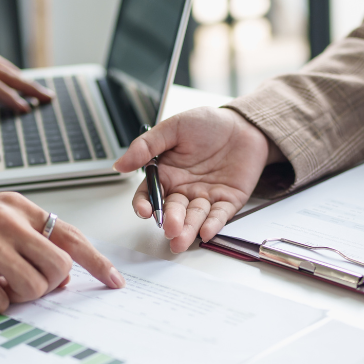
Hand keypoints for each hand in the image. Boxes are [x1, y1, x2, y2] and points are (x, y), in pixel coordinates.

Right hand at [0, 193, 123, 312]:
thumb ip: (30, 239)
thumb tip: (64, 274)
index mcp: (18, 208)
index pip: (71, 236)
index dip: (97, 262)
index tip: (114, 280)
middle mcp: (6, 221)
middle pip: (59, 268)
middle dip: (47, 286)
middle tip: (21, 285)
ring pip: (34, 287)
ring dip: (16, 296)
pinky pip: (0, 302)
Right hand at [112, 107, 281, 251]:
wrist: (244, 123)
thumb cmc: (208, 123)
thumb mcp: (173, 128)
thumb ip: (146, 146)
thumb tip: (120, 164)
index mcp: (167, 174)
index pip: (150, 195)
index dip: (145, 204)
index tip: (145, 211)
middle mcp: (184, 189)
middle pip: (173, 210)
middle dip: (171, 221)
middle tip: (170, 228)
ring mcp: (206, 196)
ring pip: (194, 217)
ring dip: (188, 229)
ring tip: (181, 239)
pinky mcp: (228, 201)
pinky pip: (219, 215)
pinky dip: (213, 224)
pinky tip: (206, 232)